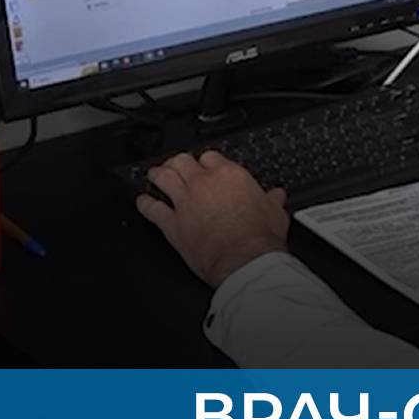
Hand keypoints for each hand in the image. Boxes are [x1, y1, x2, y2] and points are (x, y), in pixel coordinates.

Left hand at [134, 150, 289, 286]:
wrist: (244, 261)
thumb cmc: (259, 239)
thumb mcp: (275, 213)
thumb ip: (272, 201)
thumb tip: (276, 196)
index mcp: (230, 176)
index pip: (211, 156)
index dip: (206, 161)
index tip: (206, 166)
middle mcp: (203, 184)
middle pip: (182, 160)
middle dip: (177, 162)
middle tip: (176, 165)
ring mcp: (185, 202)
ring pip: (162, 177)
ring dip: (156, 174)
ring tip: (154, 175)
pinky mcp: (172, 225)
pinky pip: (151, 209)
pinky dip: (144, 204)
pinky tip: (142, 202)